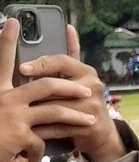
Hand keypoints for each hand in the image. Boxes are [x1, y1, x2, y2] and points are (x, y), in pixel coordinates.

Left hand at [0, 21, 113, 161]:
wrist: (100, 134)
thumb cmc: (82, 103)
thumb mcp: (80, 78)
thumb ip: (72, 57)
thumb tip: (68, 28)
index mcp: (86, 71)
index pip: (63, 61)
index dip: (41, 63)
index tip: (21, 67)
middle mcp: (92, 86)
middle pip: (56, 85)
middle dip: (33, 91)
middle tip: (14, 91)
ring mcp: (92, 106)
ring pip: (54, 107)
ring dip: (32, 112)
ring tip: (14, 113)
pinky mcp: (88, 125)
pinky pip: (57, 127)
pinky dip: (39, 130)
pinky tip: (25, 131)